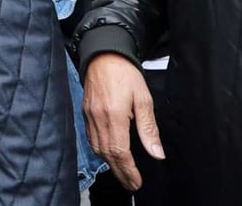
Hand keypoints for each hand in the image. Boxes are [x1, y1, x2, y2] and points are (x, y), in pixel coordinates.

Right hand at [83, 53, 164, 191]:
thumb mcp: (143, 99)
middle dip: (120, 172)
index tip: (137, 182)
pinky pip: (91, 138)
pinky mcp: (85, 113)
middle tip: (132, 185)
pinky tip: (109, 155)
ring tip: (123, 174)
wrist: (103, 56)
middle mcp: (98, 118)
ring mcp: (89, 116)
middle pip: (107, 154)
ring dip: (110, 164)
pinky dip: (100, 150)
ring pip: (97, 148)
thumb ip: (148, 128)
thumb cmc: (126, 75)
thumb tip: (157, 153)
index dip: (128, 170)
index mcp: (114, 115)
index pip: (120, 151)